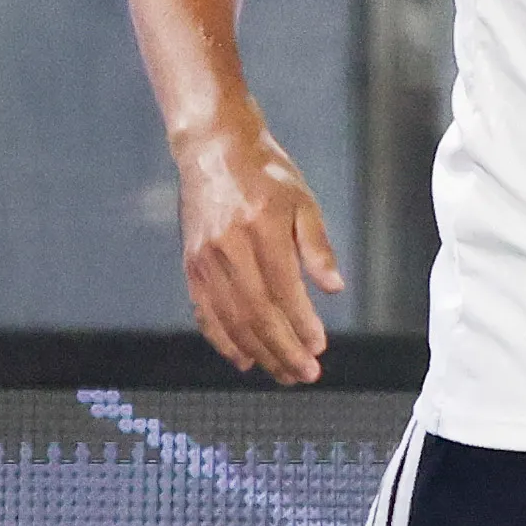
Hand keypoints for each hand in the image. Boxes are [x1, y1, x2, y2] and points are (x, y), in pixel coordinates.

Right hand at [173, 116, 341, 384]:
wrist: (213, 151)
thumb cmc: (266, 174)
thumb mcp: (303, 201)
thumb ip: (317, 247)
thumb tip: (334, 288)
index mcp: (260, 230)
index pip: (282, 291)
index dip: (300, 325)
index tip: (319, 348)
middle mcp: (227, 249)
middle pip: (255, 314)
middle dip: (282, 350)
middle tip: (305, 375)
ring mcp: (204, 260)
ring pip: (231, 320)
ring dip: (259, 352)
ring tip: (283, 374)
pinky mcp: (191, 266)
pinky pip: (206, 312)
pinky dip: (224, 340)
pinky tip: (244, 359)